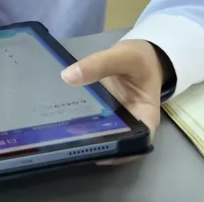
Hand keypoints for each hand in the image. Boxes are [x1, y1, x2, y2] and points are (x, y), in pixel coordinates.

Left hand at [61, 39, 165, 163]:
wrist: (138, 52)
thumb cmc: (140, 58)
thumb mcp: (124, 57)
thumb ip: (99, 64)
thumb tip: (67, 77)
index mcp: (144, 119)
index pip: (133, 144)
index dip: (116, 151)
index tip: (93, 148)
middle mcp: (129, 124)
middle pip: (111, 140)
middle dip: (91, 142)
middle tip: (68, 138)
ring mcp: (113, 118)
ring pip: (97, 131)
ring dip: (81, 131)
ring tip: (59, 129)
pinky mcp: (100, 109)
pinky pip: (88, 116)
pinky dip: (76, 116)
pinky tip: (60, 114)